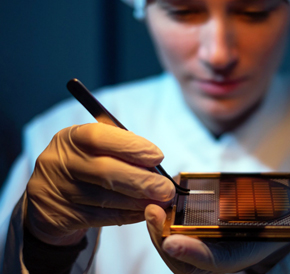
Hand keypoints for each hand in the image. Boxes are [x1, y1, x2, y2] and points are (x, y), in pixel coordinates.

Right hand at [25, 123, 174, 245]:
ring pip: (107, 198)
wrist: (50, 194)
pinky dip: (129, 214)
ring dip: (140, 201)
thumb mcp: (93, 147)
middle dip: (143, 181)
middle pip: (106, 172)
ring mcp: (60, 191)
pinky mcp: (64, 216)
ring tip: (160, 201)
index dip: (132, 147)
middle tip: (166, 188)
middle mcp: (61, 162)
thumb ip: (120, 148)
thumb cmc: (84, 163)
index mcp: (72, 138)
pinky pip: (104, 217)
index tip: (157, 157)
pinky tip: (144, 211)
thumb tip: (155, 161)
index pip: (101, 138)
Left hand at [145, 194, 289, 273]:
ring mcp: (206, 254)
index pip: (219, 264)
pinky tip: (154, 207)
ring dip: (158, 232)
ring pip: (174, 253)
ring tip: (149, 207)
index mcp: (245, 256)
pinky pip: (173, 241)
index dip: (196, 255)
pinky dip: (161, 227)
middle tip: (152, 212)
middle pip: (186, 262)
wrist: (275, 233)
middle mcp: (223, 262)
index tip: (172, 239)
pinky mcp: (195, 241)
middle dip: (165, 240)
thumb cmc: (286, 227)